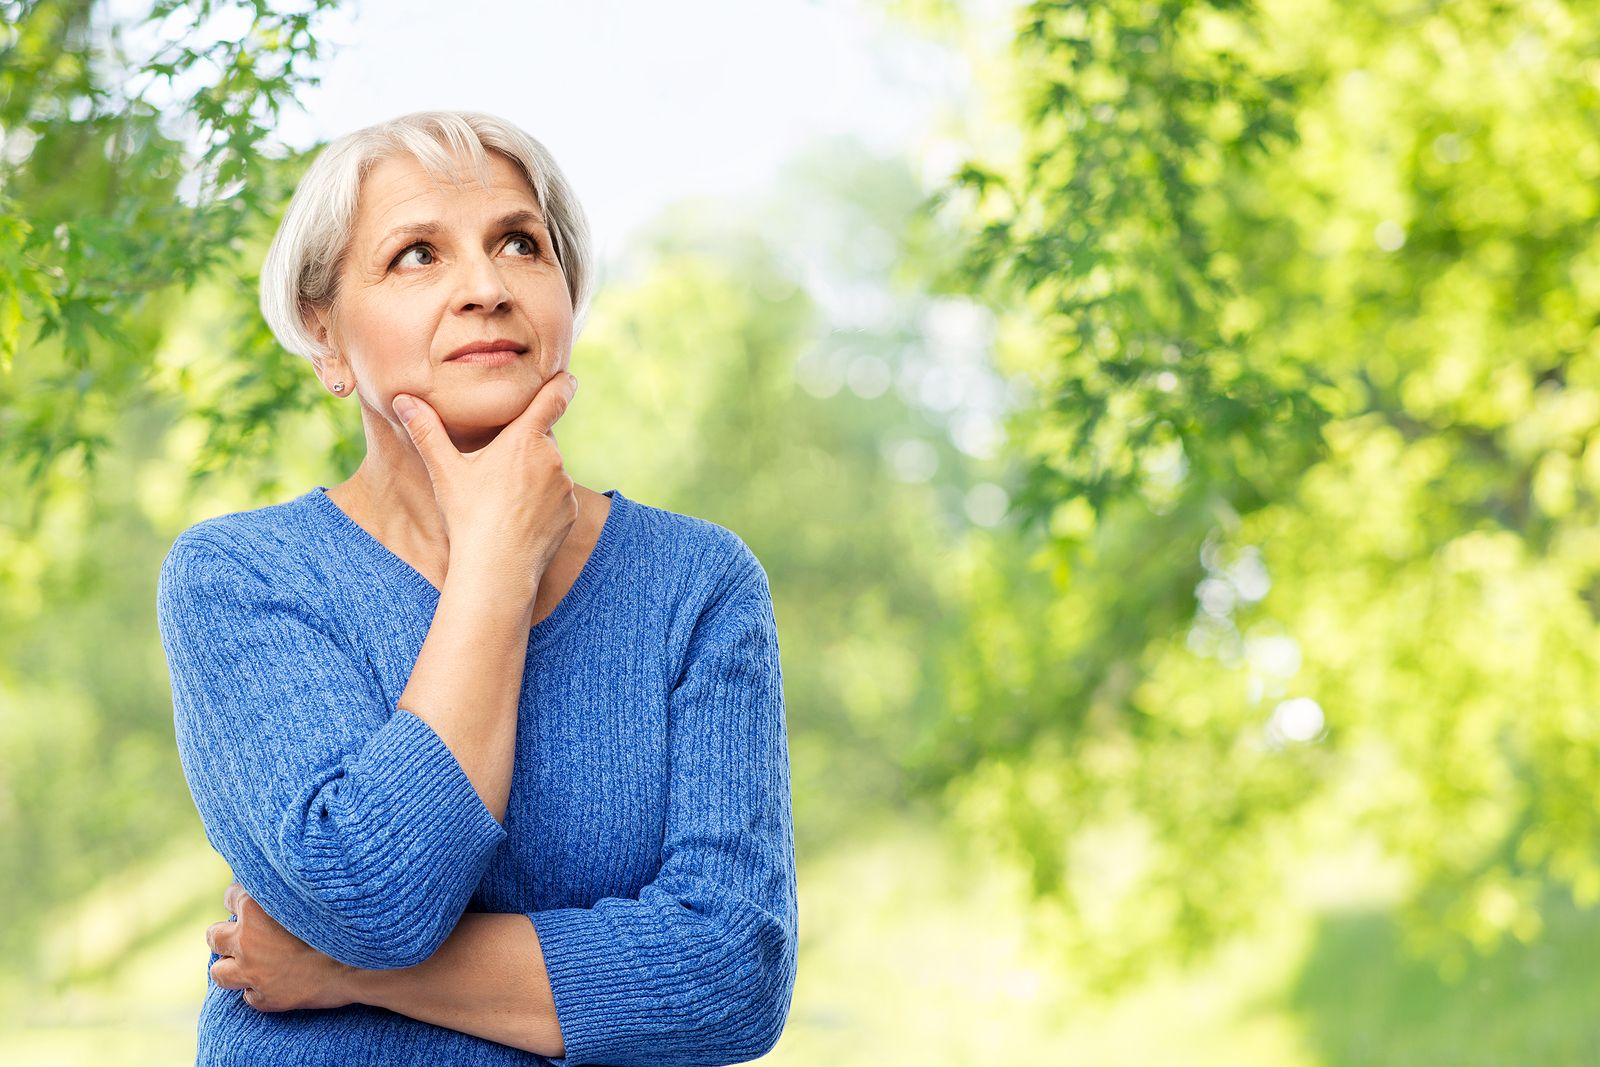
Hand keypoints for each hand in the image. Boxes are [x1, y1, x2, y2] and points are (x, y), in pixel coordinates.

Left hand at [207, 880, 356, 1011]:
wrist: (357, 965)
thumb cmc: (338, 924)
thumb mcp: (310, 898)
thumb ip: (286, 892)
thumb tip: (280, 878)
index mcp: (255, 909)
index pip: (230, 897)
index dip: (242, 900)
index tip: (251, 903)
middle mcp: (246, 941)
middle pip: (214, 935)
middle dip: (226, 935)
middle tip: (245, 936)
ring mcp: (252, 973)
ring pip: (219, 972)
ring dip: (231, 967)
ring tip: (249, 963)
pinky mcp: (264, 999)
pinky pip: (249, 995)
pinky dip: (259, 989)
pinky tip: (277, 982)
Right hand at [391, 372, 579, 592]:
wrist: (497, 568)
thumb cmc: (469, 516)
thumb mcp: (445, 471)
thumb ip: (427, 431)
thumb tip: (403, 399)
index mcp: (525, 439)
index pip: (553, 399)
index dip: (560, 384)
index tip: (566, 377)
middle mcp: (552, 458)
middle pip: (542, 439)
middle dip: (525, 446)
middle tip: (498, 466)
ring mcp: (565, 487)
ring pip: (550, 470)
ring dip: (534, 475)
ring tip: (504, 499)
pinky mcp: (570, 512)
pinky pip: (558, 497)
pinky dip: (543, 502)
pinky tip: (518, 517)